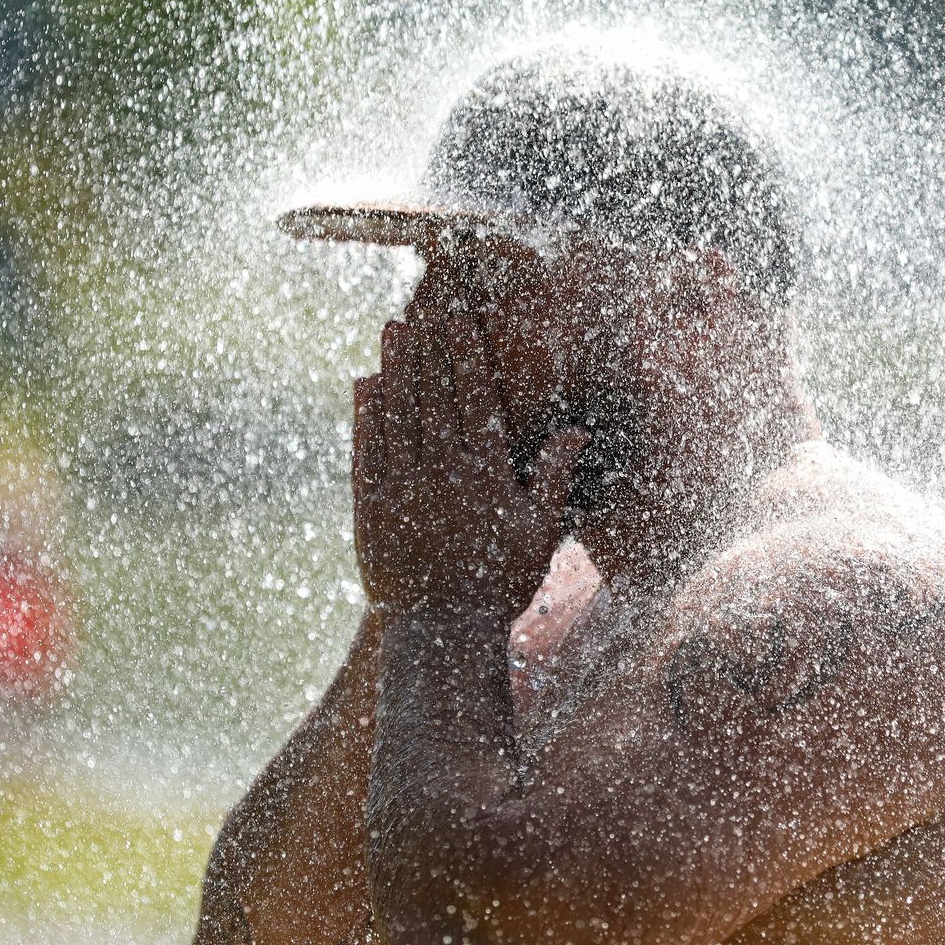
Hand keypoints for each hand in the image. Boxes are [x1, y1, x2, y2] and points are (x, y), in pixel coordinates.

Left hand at [352, 314, 586, 622]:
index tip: (459, 319)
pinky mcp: (371, 508)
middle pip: (434, 395)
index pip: (475, 397)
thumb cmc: (501, 584)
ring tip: (394, 331)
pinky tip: (366, 385)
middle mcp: (443, 472)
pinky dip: (366, 413)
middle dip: (427, 348)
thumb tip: (579, 429)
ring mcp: (403, 487)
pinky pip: (367, 449)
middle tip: (420, 310)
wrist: (442, 633)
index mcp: (485, 472)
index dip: (466, 354)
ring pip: (398, 413)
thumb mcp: (540, 529)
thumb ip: (554, 474)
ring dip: (396, 368)